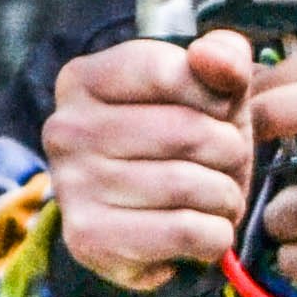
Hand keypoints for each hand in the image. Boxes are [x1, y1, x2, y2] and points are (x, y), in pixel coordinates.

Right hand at [45, 31, 258, 290]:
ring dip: (227, 196)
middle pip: (186, 131)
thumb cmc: (183, 147)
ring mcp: (72, 186)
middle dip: (230, 151)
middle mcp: (66, 130)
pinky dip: (215, 235)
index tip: (220, 114)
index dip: (216, 97)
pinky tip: (205, 231)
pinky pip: (184, 232)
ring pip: (190, 185)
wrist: (152, 231)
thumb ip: (223, 59)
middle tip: (227, 164)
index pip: (167, 71)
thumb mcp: (209, 92)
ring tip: (219, 197)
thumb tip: (209, 56)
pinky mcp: (90, 239)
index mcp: (83, 80)